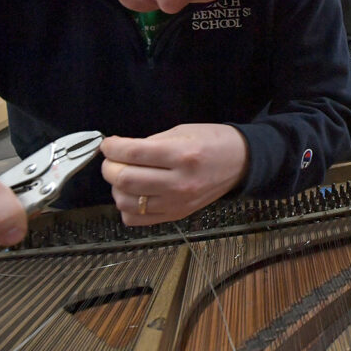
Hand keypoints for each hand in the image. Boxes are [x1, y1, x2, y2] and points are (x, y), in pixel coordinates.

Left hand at [100, 124, 248, 225]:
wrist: (241, 163)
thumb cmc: (213, 141)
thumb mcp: (182, 131)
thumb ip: (150, 142)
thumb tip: (120, 151)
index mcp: (182, 155)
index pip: (133, 154)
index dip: (112, 148)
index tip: (108, 145)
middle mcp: (179, 182)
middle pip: (125, 180)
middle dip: (109, 167)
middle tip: (113, 160)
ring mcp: (177, 203)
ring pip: (127, 202)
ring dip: (116, 188)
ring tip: (124, 176)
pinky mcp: (177, 215)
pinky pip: (136, 219)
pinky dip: (127, 207)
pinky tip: (135, 194)